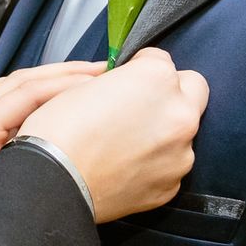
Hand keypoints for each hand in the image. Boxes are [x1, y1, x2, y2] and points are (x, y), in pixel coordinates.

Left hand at [0, 61, 106, 245]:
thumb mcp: (0, 194)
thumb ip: (30, 160)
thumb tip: (69, 132)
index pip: (26, 93)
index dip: (66, 83)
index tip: (99, 79)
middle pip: (19, 82)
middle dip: (62, 73)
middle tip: (100, 68)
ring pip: (12, 91)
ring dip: (49, 81)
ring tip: (86, 77)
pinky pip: (6, 108)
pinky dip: (35, 99)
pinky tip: (59, 102)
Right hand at [18, 47, 207, 222]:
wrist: (52, 182)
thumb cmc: (60, 129)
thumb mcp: (89, 81)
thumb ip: (126, 77)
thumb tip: (133, 82)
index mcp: (158, 79)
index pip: (162, 59)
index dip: (140, 68)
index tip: (126, 81)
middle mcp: (180, 114)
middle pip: (193, 89)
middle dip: (171, 93)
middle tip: (139, 106)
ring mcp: (180, 154)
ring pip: (183, 131)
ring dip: (163, 131)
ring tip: (125, 143)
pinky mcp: (171, 186)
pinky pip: (170, 164)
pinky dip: (154, 163)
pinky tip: (124, 165)